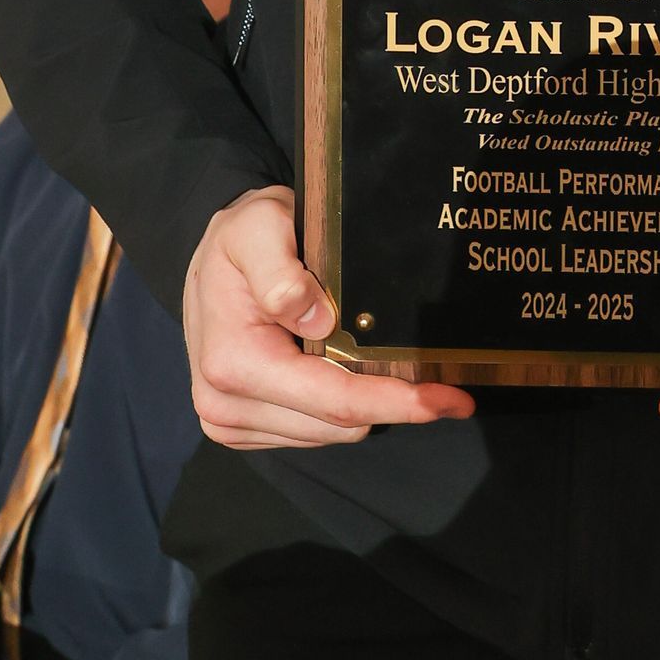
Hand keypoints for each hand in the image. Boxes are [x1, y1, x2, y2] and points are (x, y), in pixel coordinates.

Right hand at [182, 185, 474, 447]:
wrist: (209, 259)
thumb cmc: (239, 238)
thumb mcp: (257, 226)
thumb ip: (279, 268)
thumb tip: (316, 318)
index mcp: (234, 363)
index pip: (333, 399)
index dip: (396, 401)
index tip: (450, 399)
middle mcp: (226, 405)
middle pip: (338, 425)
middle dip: (391, 404)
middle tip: (440, 380)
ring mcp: (232, 422)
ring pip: (330, 433)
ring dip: (365, 405)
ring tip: (388, 363)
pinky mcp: (243, 427)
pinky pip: (312, 430)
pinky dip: (340, 406)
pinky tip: (351, 370)